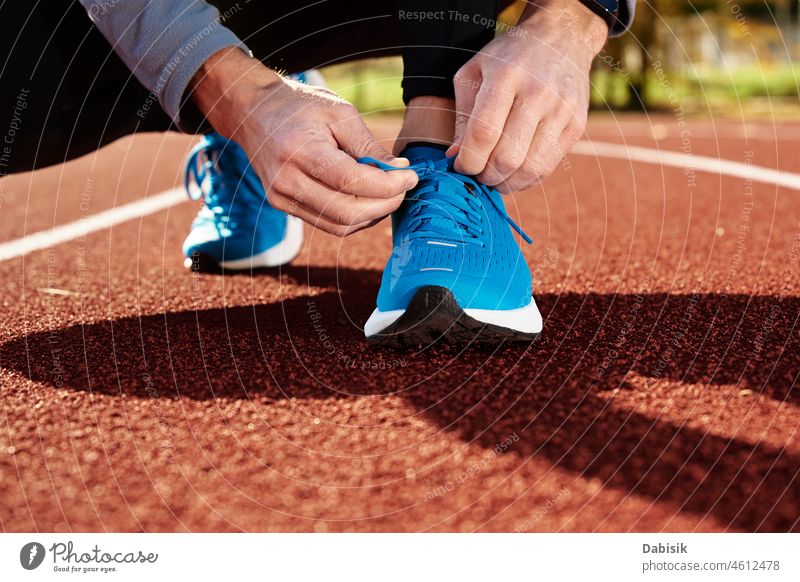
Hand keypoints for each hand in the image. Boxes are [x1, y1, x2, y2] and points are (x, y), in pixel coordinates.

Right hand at [189, 48, 417, 235]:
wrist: (252, 112)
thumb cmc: (299, 107)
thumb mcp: (339, 112)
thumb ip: (368, 145)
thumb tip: (399, 172)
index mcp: (300, 150)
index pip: (352, 182)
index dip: (388, 185)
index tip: (411, 176)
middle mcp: (287, 181)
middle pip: (348, 212)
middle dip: (385, 204)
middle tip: (403, 188)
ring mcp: (282, 198)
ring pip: (340, 225)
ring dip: (372, 215)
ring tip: (388, 194)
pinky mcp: (283, 207)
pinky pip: (328, 224)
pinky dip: (354, 218)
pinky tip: (368, 200)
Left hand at [446, 0, 607, 192]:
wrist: (561, 38)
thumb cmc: (508, 59)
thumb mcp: (475, 73)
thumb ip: (462, 115)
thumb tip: (454, 156)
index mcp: (506, 77)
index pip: (483, 133)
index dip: (468, 160)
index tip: (459, 165)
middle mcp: (538, 94)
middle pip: (507, 156)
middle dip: (485, 175)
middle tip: (477, 173)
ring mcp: (561, 111)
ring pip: (529, 168)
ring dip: (505, 182)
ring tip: (493, 176)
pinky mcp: (575, 126)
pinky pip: (547, 167)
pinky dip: (526, 179)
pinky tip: (514, 173)